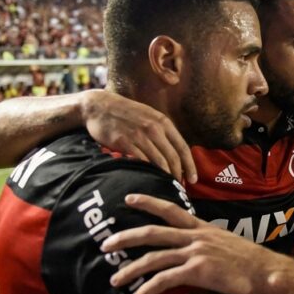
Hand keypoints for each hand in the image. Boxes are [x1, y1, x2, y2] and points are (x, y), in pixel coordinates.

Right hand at [80, 90, 196, 182]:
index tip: (194, 179)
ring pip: (159, 162)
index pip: (183, 147)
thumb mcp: (149, 116)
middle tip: (179, 188)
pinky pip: (141, 161)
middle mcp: (154, 128)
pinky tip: (149, 180)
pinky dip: (147, 173)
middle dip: (178, 175)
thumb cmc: (126, 112)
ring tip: (166, 186)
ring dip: (165, 176)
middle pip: (173, 157)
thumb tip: (175, 151)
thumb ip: (162, 131)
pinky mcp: (124, 142)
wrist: (99, 106)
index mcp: (163, 122)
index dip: (190, 166)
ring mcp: (139, 135)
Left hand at [101, 194, 282, 293]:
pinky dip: (148, 289)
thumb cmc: (250, 261)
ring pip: (154, 258)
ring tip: (114, 280)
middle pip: (152, 233)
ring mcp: (196, 253)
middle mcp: (196, 237)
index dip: (148, 203)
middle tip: (105, 245)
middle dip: (125, 237)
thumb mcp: (226, 243)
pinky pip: (165, 279)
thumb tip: (194, 249)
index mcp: (202, 228)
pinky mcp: (198, 271)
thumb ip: (206, 243)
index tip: (128, 199)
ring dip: (130, 270)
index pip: (170, 210)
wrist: (266, 272)